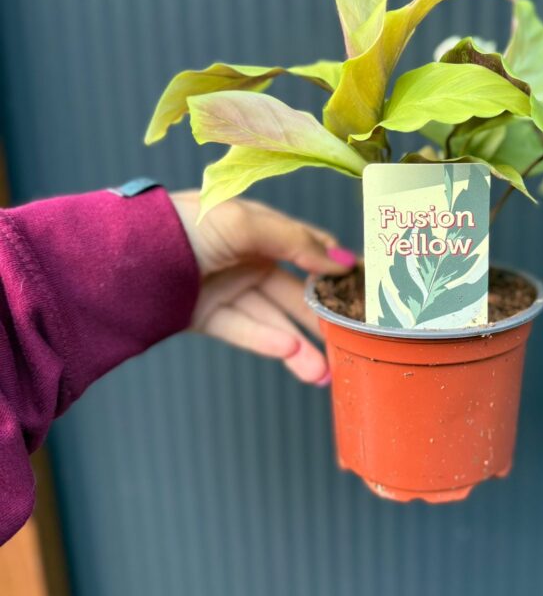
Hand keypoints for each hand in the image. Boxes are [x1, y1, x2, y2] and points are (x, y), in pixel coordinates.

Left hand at [170, 191, 355, 385]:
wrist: (126, 255)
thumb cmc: (190, 224)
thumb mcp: (248, 223)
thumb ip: (298, 242)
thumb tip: (345, 262)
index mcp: (259, 227)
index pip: (307, 248)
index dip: (334, 269)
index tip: (364, 292)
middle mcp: (246, 257)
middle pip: (294, 292)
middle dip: (321, 319)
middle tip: (350, 345)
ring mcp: (226, 288)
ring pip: (272, 319)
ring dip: (299, 345)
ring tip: (323, 372)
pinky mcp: (205, 315)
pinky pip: (244, 330)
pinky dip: (266, 342)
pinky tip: (289, 354)